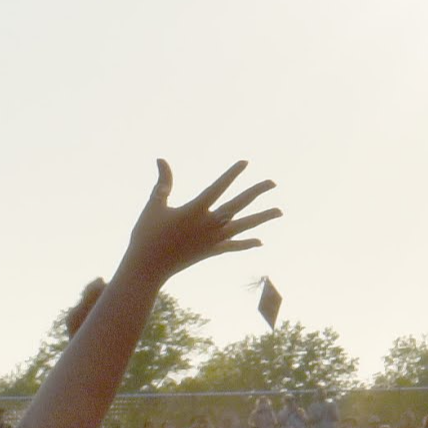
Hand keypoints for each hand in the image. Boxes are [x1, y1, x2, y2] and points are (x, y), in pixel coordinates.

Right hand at [116, 161, 281, 286]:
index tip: (246, 163)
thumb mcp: (155, 205)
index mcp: (195, 210)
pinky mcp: (211, 252)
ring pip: (243, 226)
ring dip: (262, 218)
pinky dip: (247, 243)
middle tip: (274, 183)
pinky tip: (260, 241)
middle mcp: (209, 224)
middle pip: (239, 205)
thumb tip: (161, 159)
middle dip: (257, 192)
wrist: (147, 267)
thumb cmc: (147, 235)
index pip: (218, 187)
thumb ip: (163, 183)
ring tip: (280, 211)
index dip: (232, 174)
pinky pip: (234, 247)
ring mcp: (213, 240)